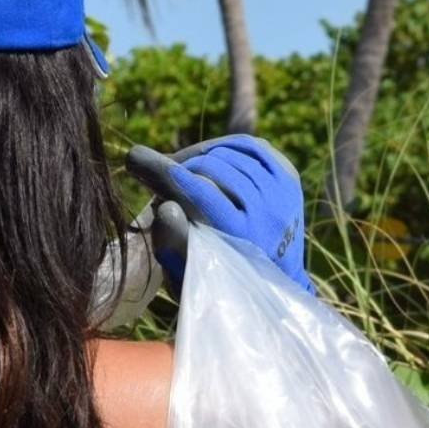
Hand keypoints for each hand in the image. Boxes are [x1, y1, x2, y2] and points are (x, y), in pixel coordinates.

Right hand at [123, 136, 312, 295]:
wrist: (275, 283)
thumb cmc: (224, 280)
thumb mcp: (193, 272)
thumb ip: (175, 242)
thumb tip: (164, 207)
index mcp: (246, 239)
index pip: (204, 193)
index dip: (168, 174)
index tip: (137, 160)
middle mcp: (271, 215)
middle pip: (218, 168)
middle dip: (182, 164)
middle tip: (162, 173)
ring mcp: (284, 195)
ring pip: (234, 154)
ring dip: (201, 154)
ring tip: (181, 165)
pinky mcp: (291, 181)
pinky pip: (253, 146)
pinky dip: (227, 145)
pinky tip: (208, 154)